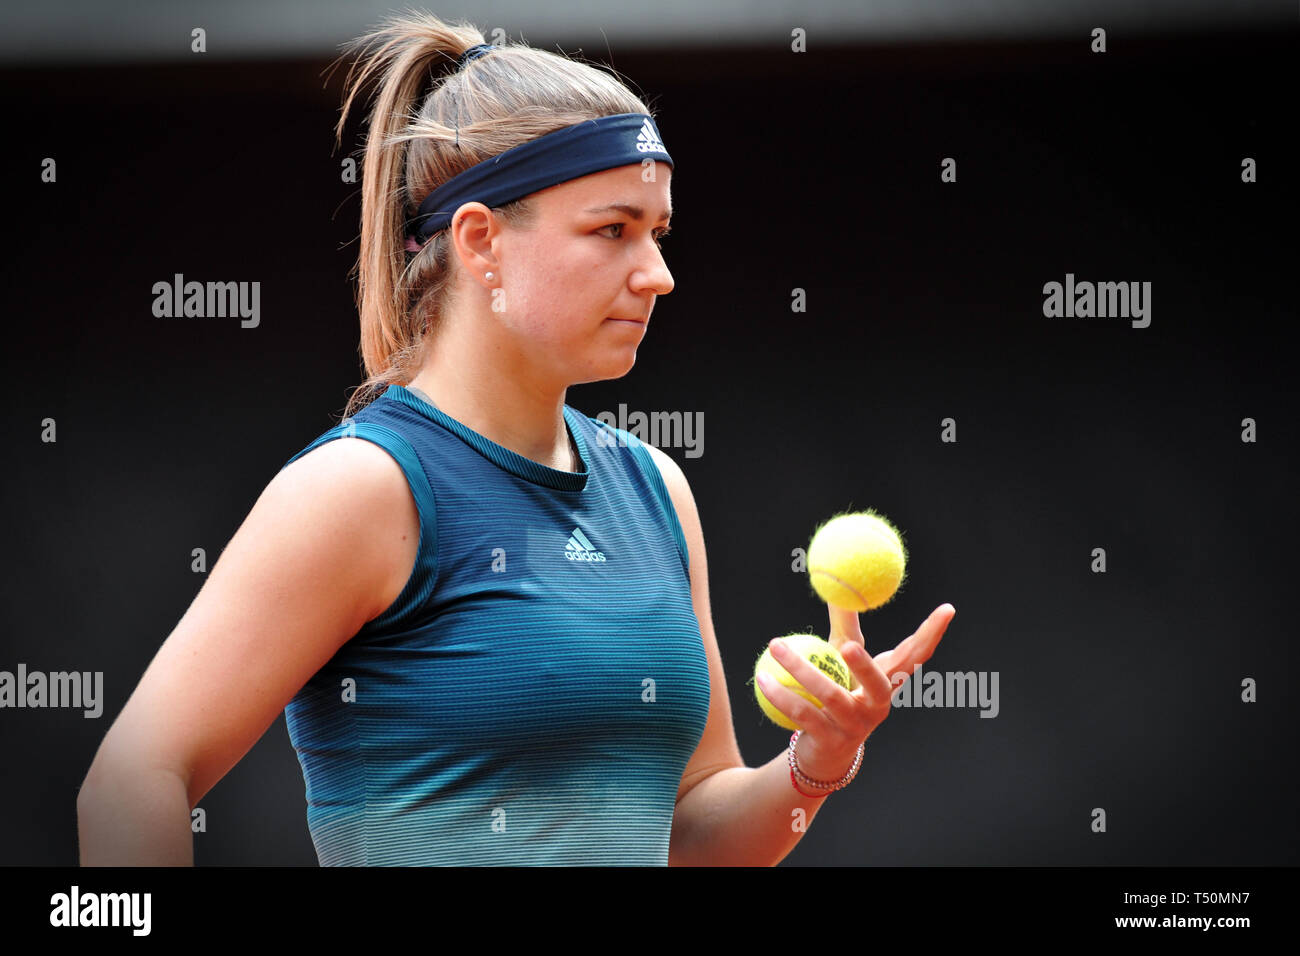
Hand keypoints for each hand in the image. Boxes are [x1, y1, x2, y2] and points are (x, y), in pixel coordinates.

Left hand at [758, 602, 955, 784]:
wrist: (825, 751)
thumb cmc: (837, 692)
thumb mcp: (842, 656)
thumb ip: (844, 625)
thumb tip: (838, 583)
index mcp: (888, 680)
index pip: (916, 654)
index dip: (933, 633)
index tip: (948, 608)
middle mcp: (879, 704)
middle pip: (880, 683)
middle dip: (866, 665)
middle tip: (849, 646)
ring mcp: (857, 725)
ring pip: (830, 695)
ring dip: (799, 669)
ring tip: (775, 645)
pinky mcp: (832, 741)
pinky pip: (803, 714)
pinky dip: (781, 694)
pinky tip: (762, 678)